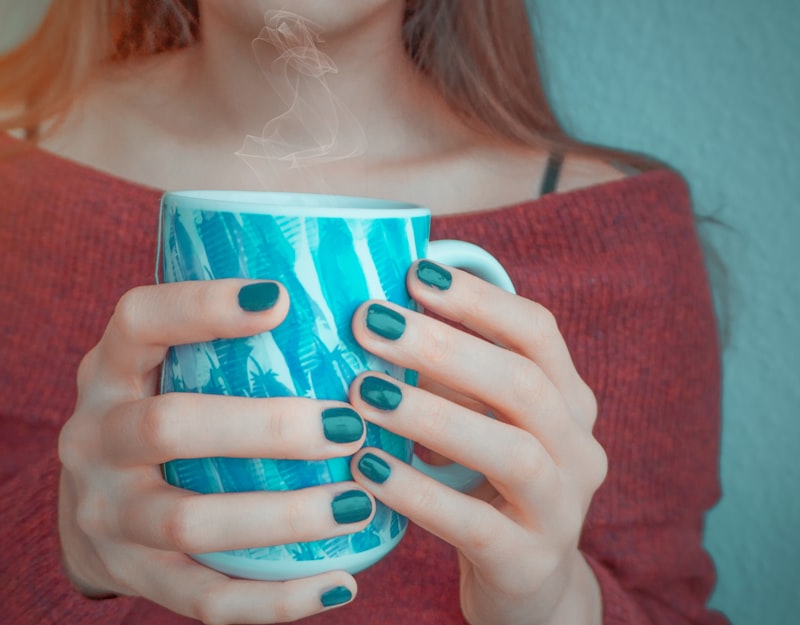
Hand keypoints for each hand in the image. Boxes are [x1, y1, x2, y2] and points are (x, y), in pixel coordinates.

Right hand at [57, 280, 371, 623]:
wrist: (85, 509)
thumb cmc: (153, 413)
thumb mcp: (159, 368)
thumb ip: (218, 345)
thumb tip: (354, 308)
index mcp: (106, 371)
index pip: (137, 321)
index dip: (201, 307)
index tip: (280, 298)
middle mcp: (93, 438)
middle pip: (168, 427)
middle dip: (265, 428)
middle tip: (348, 425)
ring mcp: (107, 514)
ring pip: (189, 523)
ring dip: (283, 516)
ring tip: (359, 502)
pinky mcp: (132, 575)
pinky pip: (204, 598)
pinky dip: (275, 600)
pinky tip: (341, 583)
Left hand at [348, 260, 607, 624]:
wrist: (528, 588)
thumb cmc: (488, 488)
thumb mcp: (479, 423)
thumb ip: (447, 377)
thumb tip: (375, 316)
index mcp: (569, 402)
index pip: (538, 331)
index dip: (477, 299)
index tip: (412, 272)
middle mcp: (579, 449)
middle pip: (523, 383)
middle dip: (444, 346)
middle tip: (370, 322)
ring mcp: (561, 509)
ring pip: (512, 451)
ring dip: (432, 415)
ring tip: (363, 392)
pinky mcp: (528, 562)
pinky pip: (473, 523)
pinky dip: (417, 492)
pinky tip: (365, 466)